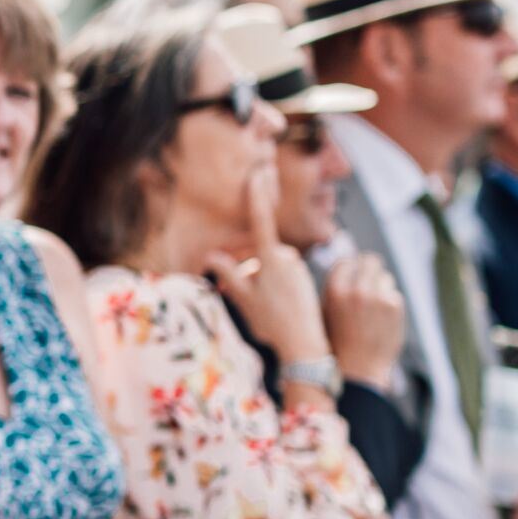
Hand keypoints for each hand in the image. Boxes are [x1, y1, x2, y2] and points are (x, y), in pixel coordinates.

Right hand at [206, 168, 330, 369]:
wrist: (304, 344)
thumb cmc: (271, 322)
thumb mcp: (243, 298)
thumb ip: (229, 273)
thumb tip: (211, 256)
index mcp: (271, 258)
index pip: (261, 220)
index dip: (257, 196)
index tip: (257, 174)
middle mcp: (288, 258)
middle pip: (264, 252)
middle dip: (255, 268)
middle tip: (253, 301)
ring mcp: (299, 268)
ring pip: (274, 265)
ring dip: (267, 280)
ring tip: (268, 309)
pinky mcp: (306, 279)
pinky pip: (286, 276)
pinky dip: (279, 287)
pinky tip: (280, 309)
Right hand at [320, 254, 405, 387]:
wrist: (358, 369)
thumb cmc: (337, 341)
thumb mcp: (325, 312)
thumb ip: (336, 288)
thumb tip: (349, 265)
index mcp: (335, 290)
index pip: (347, 262)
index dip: (350, 270)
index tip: (351, 278)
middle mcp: (357, 290)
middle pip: (370, 261)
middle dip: (369, 271)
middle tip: (368, 283)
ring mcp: (379, 297)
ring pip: (385, 278)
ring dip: (380, 288)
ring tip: (372, 309)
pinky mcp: (395, 306)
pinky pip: (394, 295)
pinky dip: (389, 304)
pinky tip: (380, 320)